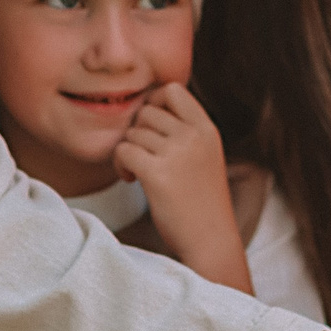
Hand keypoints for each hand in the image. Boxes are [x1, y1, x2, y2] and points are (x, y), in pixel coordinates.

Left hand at [112, 84, 242, 273]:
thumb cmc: (202, 203)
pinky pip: (123, 151)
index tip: (150, 129)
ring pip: (132, 132)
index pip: (172, 90)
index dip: (153, 103)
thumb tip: (147, 109)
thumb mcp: (205, 156)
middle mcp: (193, 137)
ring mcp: (177, 154)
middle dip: (137, 133)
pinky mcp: (158, 174)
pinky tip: (132, 180)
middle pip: (146, 111)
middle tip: (142, 157)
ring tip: (138, 173)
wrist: (211, 241)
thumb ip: (185, 132)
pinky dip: (120, 165)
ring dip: (128, 152)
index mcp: (207, 130)